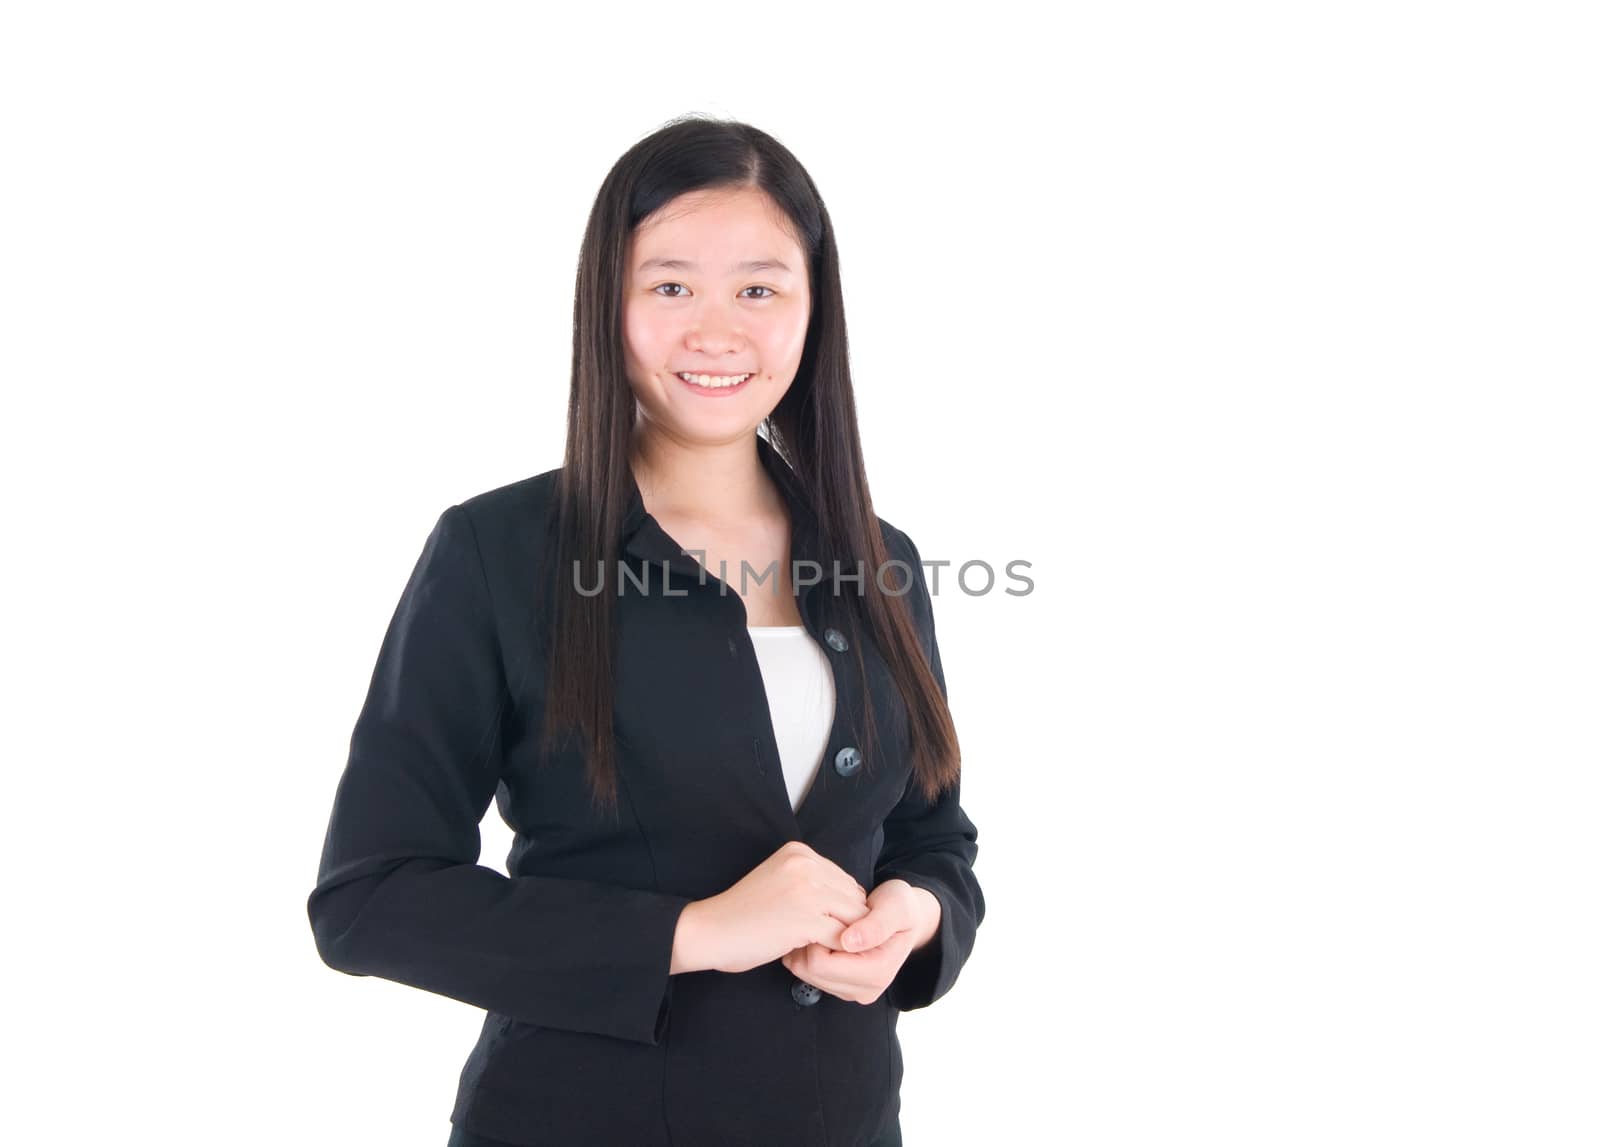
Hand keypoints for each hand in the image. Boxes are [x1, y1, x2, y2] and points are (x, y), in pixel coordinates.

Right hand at [685, 841, 869, 974]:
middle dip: (847, 922)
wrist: (710, 931)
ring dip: (844, 938)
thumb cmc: (743, 914)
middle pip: (854, 898)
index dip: (841, 908)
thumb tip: (853, 900)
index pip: (845, 880)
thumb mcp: (780, 880)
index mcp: (800, 852)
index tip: (823, 925)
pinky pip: (843, 938)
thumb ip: (812, 882)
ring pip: (854, 918)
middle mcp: (806, 864)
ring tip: (821, 948)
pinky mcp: (805, 919)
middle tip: (825, 941)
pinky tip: (815, 954)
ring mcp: (807, 890)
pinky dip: (835, 951)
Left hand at [779, 878, 940, 1004]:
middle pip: (811, 972)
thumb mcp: (896, 906)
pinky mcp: (842, 988)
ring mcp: (852, 991)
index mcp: (877, 973)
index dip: (819, 935)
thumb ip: (877, 924)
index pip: (821, 964)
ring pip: (806, 974)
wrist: (905, 916)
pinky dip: (810, 953)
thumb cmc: (900, 907)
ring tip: (827, 925)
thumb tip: (849, 942)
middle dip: (811, 943)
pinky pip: (809, 974)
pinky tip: (824, 936)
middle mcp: (865, 990)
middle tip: (827, 917)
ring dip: (809, 947)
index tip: (831, 914)